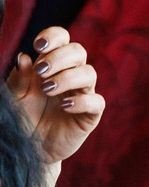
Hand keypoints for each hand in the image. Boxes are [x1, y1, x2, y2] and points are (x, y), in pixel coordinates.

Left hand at [7, 27, 102, 164]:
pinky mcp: (90, 114)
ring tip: (47, 90)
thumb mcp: (14, 99)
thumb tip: (24, 57)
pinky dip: (81, 101)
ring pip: (89, 73)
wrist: (28, 150)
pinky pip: (96, 101)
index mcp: (52, 66)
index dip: (54, 37)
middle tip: (41, 71)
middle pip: (78, 51)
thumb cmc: (22, 120)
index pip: (62, 40)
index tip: (38, 45)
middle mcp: (70, 76)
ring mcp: (83, 94)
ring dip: (68, 77)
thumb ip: (18, 80)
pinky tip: (63, 106)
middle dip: (60, 57)